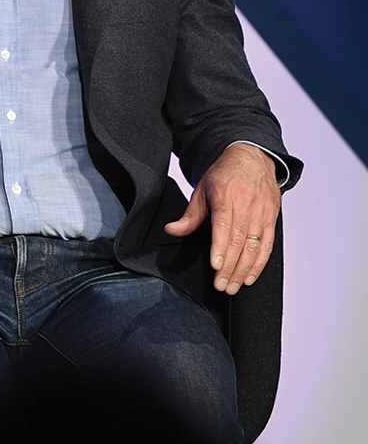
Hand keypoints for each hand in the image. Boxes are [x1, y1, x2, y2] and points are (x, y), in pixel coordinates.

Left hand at [163, 143, 281, 294]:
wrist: (252, 157)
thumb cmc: (223, 175)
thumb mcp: (202, 189)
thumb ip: (190, 214)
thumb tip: (172, 230)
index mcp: (226, 195)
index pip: (224, 225)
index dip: (220, 247)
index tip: (215, 266)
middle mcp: (247, 204)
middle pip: (239, 241)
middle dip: (230, 266)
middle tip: (222, 286)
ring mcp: (262, 212)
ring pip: (254, 246)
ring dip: (244, 270)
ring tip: (234, 287)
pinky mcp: (272, 218)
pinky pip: (268, 245)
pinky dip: (260, 263)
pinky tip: (250, 277)